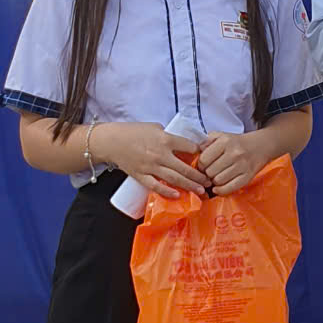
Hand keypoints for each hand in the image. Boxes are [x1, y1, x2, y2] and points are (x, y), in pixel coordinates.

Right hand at [94, 122, 209, 192]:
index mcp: (165, 139)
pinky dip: (167, 192)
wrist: (112, 141)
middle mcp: (160, 154)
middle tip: (209, 182)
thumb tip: (181, 144)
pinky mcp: (141, 176)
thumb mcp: (155, 127)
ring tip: (200, 191)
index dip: (199, 153)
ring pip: (174, 179)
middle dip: (199, 176)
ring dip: (189, 186)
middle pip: (184, 167)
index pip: (189, 147)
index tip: (206, 158)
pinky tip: (178, 196)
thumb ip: (168, 135)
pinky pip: (156, 186)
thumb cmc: (133, 131)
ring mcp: (150, 167)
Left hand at [194, 128, 273, 194]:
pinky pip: (229, 188)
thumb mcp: (221, 136)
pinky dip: (221, 190)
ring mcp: (242, 166)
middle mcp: (234, 153)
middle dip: (207, 174)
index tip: (202, 166)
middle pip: (210, 172)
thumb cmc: (237, 143)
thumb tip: (197, 151)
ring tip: (216, 177)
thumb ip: (207, 141)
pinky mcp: (247, 177)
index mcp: (225, 142)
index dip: (200, 165)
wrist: (261, 146)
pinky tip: (218, 188)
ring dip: (214, 182)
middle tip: (209, 173)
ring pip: (218, 181)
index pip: (204, 159)